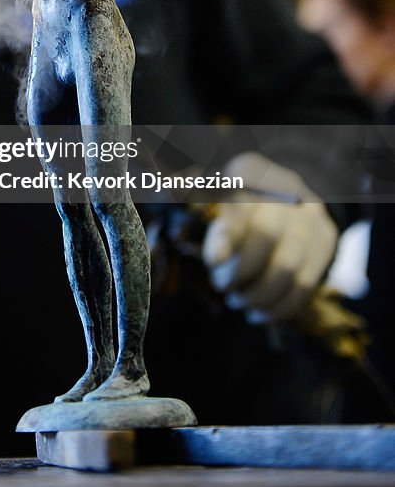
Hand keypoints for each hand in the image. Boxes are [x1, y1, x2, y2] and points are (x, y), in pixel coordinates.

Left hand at [202, 153, 337, 322]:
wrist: (284, 194)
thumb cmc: (235, 196)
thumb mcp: (212, 186)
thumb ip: (189, 191)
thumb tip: (159, 190)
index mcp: (252, 172)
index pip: (242, 204)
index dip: (228, 235)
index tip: (212, 261)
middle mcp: (287, 191)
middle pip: (267, 237)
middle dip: (241, 271)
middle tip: (223, 286)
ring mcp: (312, 217)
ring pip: (290, 268)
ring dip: (260, 295)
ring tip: (239, 302)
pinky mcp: (326, 242)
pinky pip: (308, 284)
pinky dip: (281, 307)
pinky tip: (260, 314)